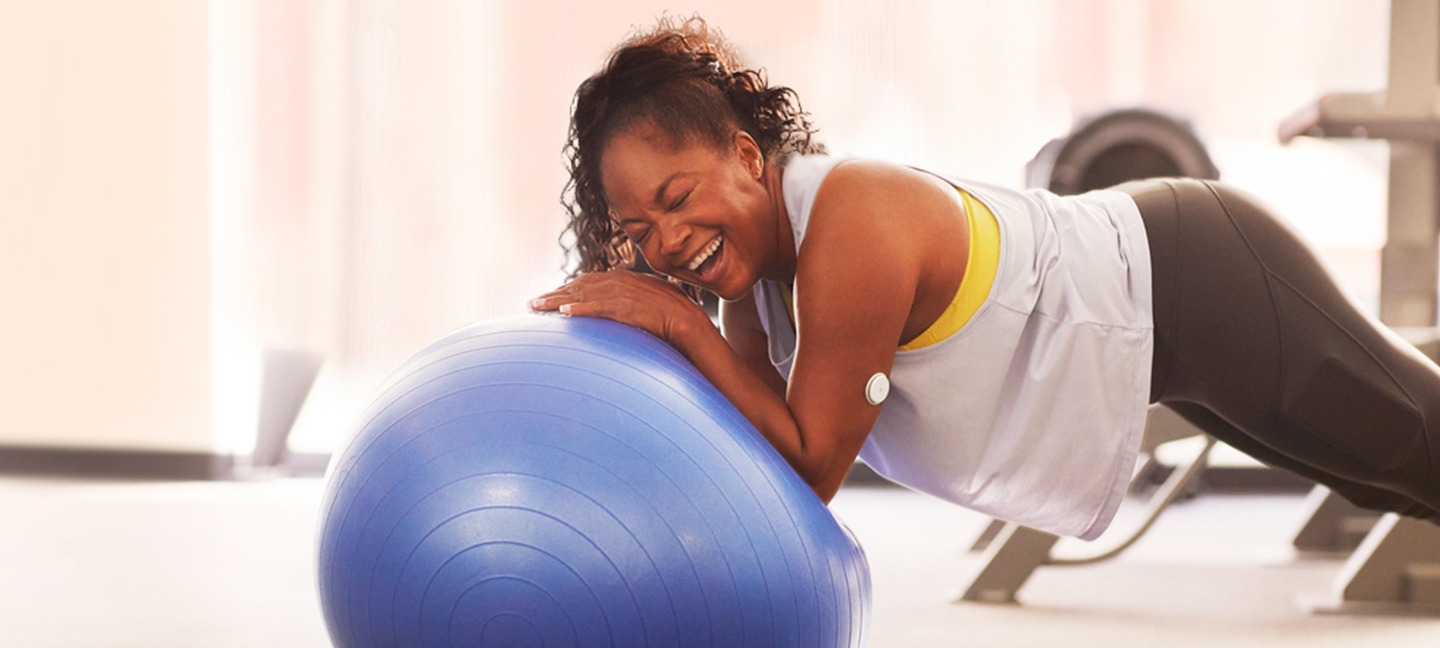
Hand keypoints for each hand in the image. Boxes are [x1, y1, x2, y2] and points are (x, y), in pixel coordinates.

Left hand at [530, 271, 708, 344]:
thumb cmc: (677, 329)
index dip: (569, 289)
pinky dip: (583, 309)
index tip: (550, 299)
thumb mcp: (651, 314)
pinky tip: (564, 315)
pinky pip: (603, 308)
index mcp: (632, 282)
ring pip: (587, 294)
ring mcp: (631, 295)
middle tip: (532, 304)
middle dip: (556, 294)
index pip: (593, 281)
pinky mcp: (635, 309)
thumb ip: (632, 311)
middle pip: (583, 285)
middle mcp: (629, 283)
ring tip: (538, 309)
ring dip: (560, 301)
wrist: (699, 333)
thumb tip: (615, 321)